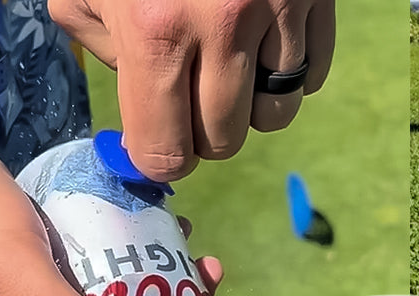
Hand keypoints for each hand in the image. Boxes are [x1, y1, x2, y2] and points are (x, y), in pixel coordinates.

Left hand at [49, 0, 335, 179]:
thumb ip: (106, 54)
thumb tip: (141, 117)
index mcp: (155, 31)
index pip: (166, 154)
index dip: (159, 158)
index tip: (157, 143)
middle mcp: (222, 28)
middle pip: (222, 141)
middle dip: (201, 129)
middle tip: (186, 93)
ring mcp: (278, 12)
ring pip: (275, 116)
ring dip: (250, 105)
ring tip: (227, 64)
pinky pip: (312, 76)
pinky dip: (289, 72)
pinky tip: (262, 40)